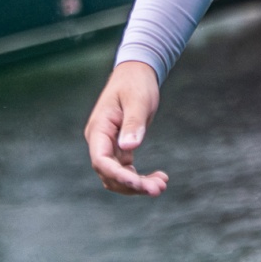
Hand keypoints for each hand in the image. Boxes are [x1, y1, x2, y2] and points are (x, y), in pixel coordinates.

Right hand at [85, 60, 167, 195]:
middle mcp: (99, 141)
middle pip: (109, 174)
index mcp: (98, 129)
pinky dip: (140, 178)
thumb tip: (128, 148)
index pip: (101, 160)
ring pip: (117, 176)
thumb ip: (133, 124)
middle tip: (159, 188)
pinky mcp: (119, 148)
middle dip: (132, 185)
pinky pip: (125, 171)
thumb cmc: (136, 83)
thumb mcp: (138, 101)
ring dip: (137, 185)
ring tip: (162, 184)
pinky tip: (158, 178)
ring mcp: (108, 146)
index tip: (139, 183)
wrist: (136, 73)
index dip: (118, 176)